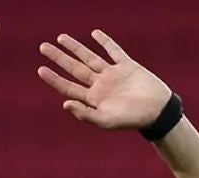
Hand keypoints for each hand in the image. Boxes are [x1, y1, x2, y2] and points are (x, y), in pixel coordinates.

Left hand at [37, 30, 170, 129]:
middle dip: (59, 58)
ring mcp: (113, 74)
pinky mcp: (127, 66)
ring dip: (75, 47)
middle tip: (42, 47)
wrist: (157, 111)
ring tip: (61, 38)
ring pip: (90, 57)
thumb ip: (85, 114)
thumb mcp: (106, 121)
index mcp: (94, 99)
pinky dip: (105, 42)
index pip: (69, 87)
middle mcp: (100, 85)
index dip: (54, 79)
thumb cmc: (132, 120)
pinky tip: (95, 34)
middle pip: (75, 69)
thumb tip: (64, 104)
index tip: (41, 69)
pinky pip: (114, 51)